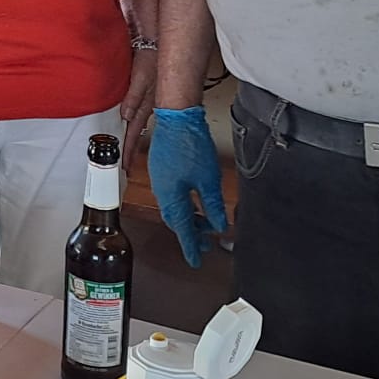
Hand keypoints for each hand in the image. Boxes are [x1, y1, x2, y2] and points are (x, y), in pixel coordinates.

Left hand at [120, 47, 156, 174]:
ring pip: (139, 124)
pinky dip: (135, 123)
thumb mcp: (140, 77)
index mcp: (146, 104)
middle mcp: (148, 105)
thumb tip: (126, 115)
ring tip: (127, 152)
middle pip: (137, 132)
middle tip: (125, 165)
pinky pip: (141, 113)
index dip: (128, 149)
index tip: (124, 165)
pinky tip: (131, 126)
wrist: (158, 43)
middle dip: (131, 149)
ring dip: (133, 138)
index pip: (134, 132)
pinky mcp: (149, 94)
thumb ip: (133, 97)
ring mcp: (149, 100)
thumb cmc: (150, 58)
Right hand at [147, 106, 227, 268]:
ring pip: (174, 208)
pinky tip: (194, 199)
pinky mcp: (162, 169)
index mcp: (171, 198)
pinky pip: (171, 195)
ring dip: (189, 218)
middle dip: (191, 234)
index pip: (183, 230)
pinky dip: (183, 204)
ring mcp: (160, 180)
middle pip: (177, 221)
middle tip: (205, 243)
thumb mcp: (208, 180)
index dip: (191, 247)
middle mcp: (162, 192)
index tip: (197, 260)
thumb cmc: (190, 145)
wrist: (176, 118)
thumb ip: (212, 206)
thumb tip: (218, 226)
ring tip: (204, 222)